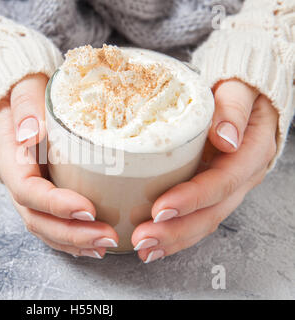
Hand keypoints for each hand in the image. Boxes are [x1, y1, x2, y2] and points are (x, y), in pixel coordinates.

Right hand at [0, 74, 118, 258]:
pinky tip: (95, 244)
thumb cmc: (23, 90)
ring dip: (75, 242)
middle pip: (37, 219)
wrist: (16, 96)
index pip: (27, 190)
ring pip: (45, 227)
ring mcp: (28, 189)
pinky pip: (52, 222)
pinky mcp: (43, 191)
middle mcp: (16, 179)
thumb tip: (31, 133)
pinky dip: (72, 238)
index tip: (88, 209)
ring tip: (107, 245)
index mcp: (10, 155)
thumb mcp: (23, 86)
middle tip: (107, 238)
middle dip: (71, 233)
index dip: (56, 205)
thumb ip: (26, 105)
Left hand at [132, 79, 277, 262]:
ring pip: (204, 222)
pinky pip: (197, 219)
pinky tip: (154, 245)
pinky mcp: (212, 191)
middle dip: (176, 230)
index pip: (221, 182)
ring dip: (173, 240)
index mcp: (250, 153)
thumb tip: (226, 138)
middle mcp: (241, 177)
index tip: (160, 209)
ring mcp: (227, 188)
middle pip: (211, 212)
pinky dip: (176, 235)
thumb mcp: (239, 89)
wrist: (247, 99)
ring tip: (143, 249)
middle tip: (143, 238)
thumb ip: (233, 108)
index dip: (192, 199)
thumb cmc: (239, 91)